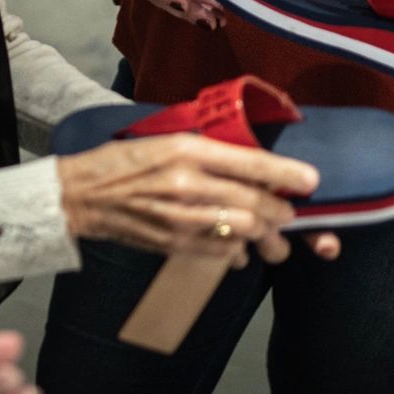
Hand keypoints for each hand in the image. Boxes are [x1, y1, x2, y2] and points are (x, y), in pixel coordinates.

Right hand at [55, 131, 335, 266]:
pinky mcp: (174, 243)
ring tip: (268, 233)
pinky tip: (239, 246)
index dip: (286, 174)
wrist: (81, 194)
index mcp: (186, 149)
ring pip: (244, 230)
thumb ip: (206, 149)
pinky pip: (222, 253)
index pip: (250, 163)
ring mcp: (181, 218)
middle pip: (255, 203)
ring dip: (264, 234)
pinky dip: (239, 252)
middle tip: (287, 211)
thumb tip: (251, 160)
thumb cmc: (124, 160)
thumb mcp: (164, 139)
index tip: (311, 180)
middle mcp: (187, 183)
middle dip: (281, 211)